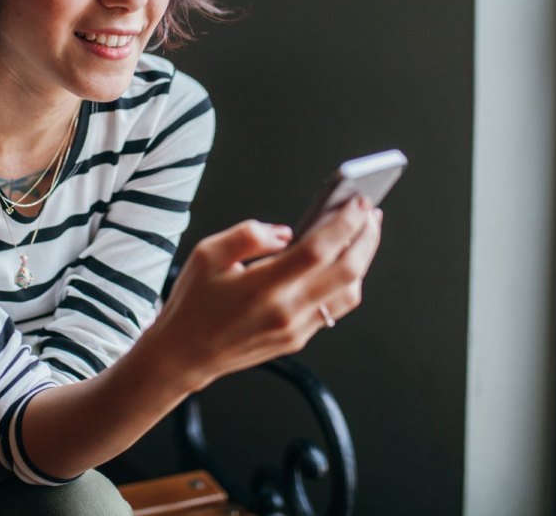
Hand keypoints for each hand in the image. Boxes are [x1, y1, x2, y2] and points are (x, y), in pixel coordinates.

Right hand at [152, 197, 382, 390]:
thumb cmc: (193, 303)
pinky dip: (347, 282)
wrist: (185, 354)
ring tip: (362, 235)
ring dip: (362, 261)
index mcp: (262, 287)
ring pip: (349, 293)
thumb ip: (248, 235)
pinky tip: (343, 262)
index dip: (345, 222)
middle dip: (366, 237)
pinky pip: (334, 308)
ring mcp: (296, 329)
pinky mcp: (298, 339)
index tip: (358, 202)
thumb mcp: (207, 254)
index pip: (319, 250)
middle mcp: (285, 311)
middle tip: (370, 213)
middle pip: (347, 271)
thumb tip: (286, 233)